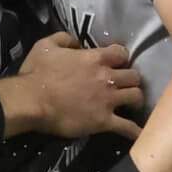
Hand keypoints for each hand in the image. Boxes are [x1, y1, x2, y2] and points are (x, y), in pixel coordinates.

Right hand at [2, 32, 143, 138]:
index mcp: (94, 58)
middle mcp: (106, 77)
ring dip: (136, 98)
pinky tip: (140, 133)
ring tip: (132, 102)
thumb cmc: (36, 74)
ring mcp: (107, 100)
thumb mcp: (46, 45)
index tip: (117, 62)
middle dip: (131, 78)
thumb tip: (77, 43)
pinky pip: (127, 126)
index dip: (121, 57)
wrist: (31, 102)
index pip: (122, 53)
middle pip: (134, 75)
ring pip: (136, 96)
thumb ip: (64, 38)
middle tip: (124, 83)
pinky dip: (135, 130)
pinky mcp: (103, 121)